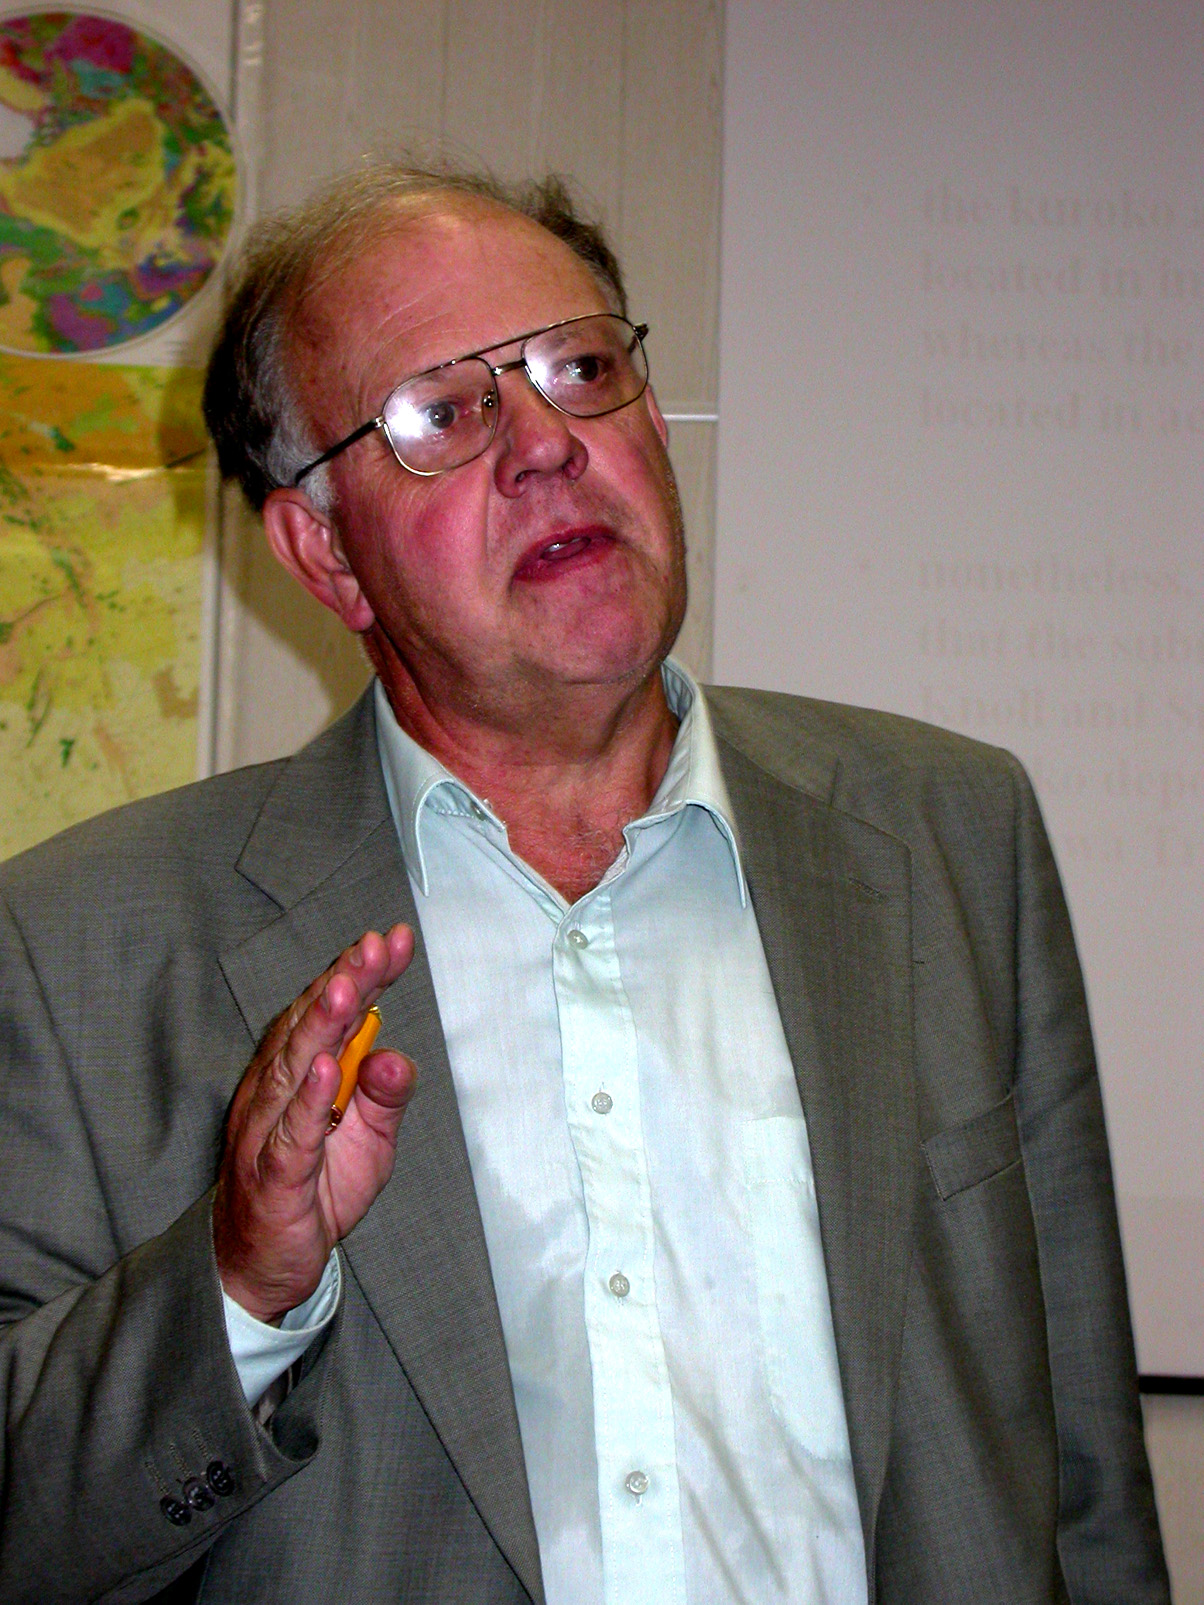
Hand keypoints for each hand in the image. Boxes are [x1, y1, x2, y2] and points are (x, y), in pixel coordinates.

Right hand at [213, 924, 415, 1323]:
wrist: (265, 1267)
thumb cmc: (313, 1191)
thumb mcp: (370, 1140)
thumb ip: (384, 1095)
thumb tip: (397, 1056)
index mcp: (299, 1074)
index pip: (332, 1014)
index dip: (361, 974)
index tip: (393, 939)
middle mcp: (276, 1092)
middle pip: (310, 1028)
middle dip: (344, 982)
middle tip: (373, 945)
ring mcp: (268, 1132)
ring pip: (294, 1069)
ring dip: (322, 1025)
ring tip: (348, 986)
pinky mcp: (273, 1177)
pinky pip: (291, 1135)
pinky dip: (308, 1101)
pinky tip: (327, 1068)